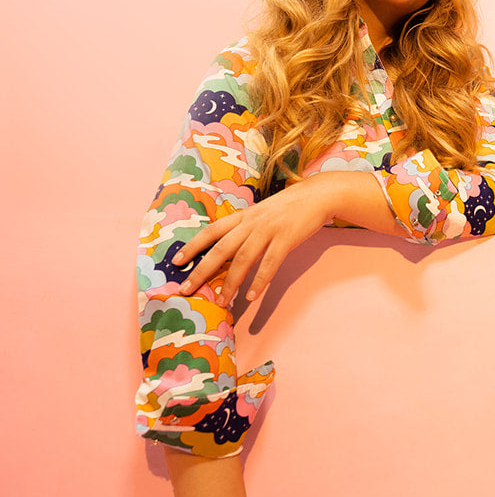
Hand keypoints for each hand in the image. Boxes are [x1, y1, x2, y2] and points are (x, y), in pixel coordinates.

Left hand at [174, 173, 345, 303]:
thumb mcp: (262, 212)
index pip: (211, 231)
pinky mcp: (286, 239)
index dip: (192, 246)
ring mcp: (268, 230)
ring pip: (243, 259)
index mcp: (244, 216)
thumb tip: (230, 247)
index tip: (176, 261)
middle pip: (220, 249)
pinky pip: (270, 263)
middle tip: (186, 289)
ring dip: (230, 283)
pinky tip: (252, 296)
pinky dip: (259, 281)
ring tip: (221, 302)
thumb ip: (246, 228)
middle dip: (201, 270)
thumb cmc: (289, 206)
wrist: (317, 195)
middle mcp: (251, 222)